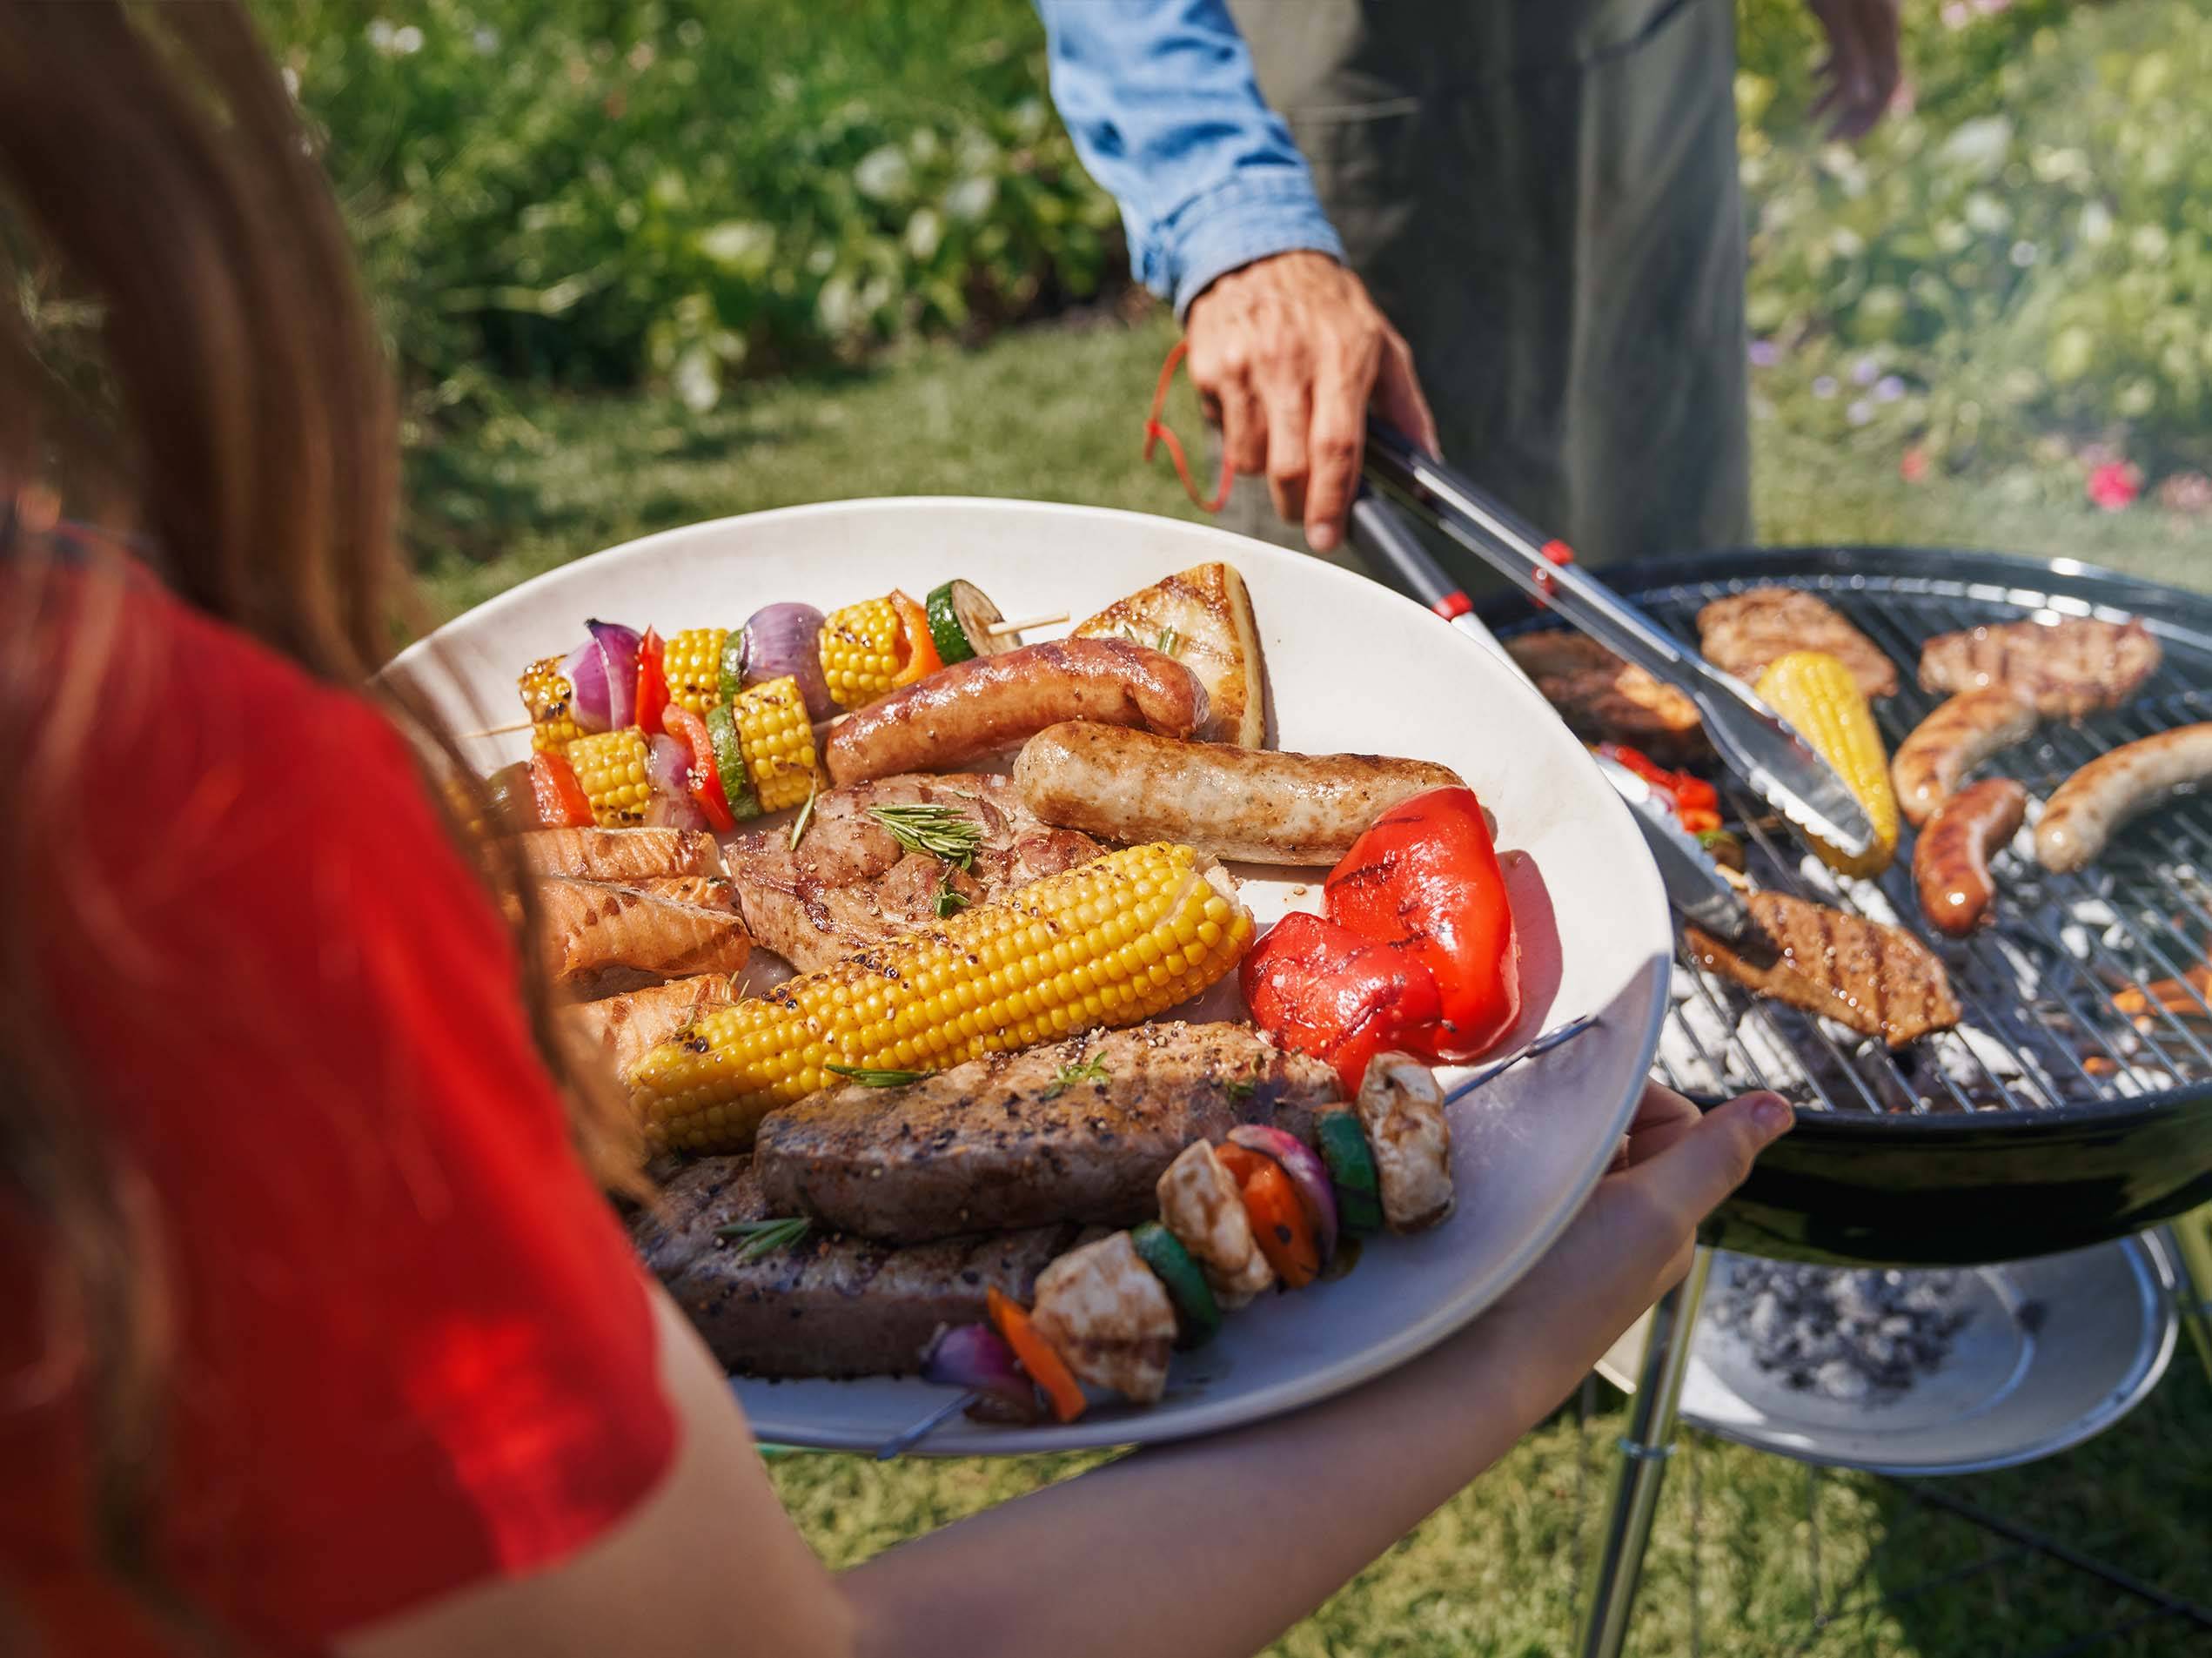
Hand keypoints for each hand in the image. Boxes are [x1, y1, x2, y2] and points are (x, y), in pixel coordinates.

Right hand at [1183, 251, 1437, 555]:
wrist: (1256, 249)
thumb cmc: (1328, 306)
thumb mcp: (1380, 341)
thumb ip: (1405, 406)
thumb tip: (1427, 463)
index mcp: (1342, 356)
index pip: (1336, 445)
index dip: (1332, 500)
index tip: (1329, 536)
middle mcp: (1290, 361)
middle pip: (1289, 465)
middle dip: (1298, 505)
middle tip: (1306, 516)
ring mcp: (1244, 365)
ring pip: (1251, 459)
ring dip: (1269, 470)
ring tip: (1283, 442)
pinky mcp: (1210, 369)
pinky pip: (1224, 434)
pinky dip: (1241, 440)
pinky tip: (1255, 409)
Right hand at [1476, 1085, 1792, 1382]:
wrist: (1473, 1358)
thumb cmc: (1568, 1291)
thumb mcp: (1653, 1215)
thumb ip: (1712, 1158)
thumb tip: (1780, 1106)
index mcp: (1668, 1217)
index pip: (1675, 1121)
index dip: (1638, 1096)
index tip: (1587, 1097)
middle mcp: (1625, 1223)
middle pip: (1624, 1132)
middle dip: (1588, 1115)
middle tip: (1544, 1119)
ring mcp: (1570, 1232)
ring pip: (1572, 1151)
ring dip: (1545, 1137)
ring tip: (1515, 1147)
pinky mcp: (1521, 1237)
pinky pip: (1528, 1176)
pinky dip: (1513, 1161)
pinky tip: (1492, 1172)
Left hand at [1807, 0, 1901, 139]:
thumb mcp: (1836, 15)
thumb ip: (1849, 52)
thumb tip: (1861, 99)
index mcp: (1884, 29)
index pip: (1888, 83)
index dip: (1872, 114)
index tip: (1850, 140)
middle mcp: (1881, 26)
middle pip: (1873, 80)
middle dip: (1851, 113)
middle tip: (1828, 140)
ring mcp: (1867, 19)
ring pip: (1856, 66)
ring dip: (1833, 96)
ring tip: (1809, 119)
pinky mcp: (1851, 11)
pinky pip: (1846, 46)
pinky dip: (1829, 67)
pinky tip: (1812, 78)